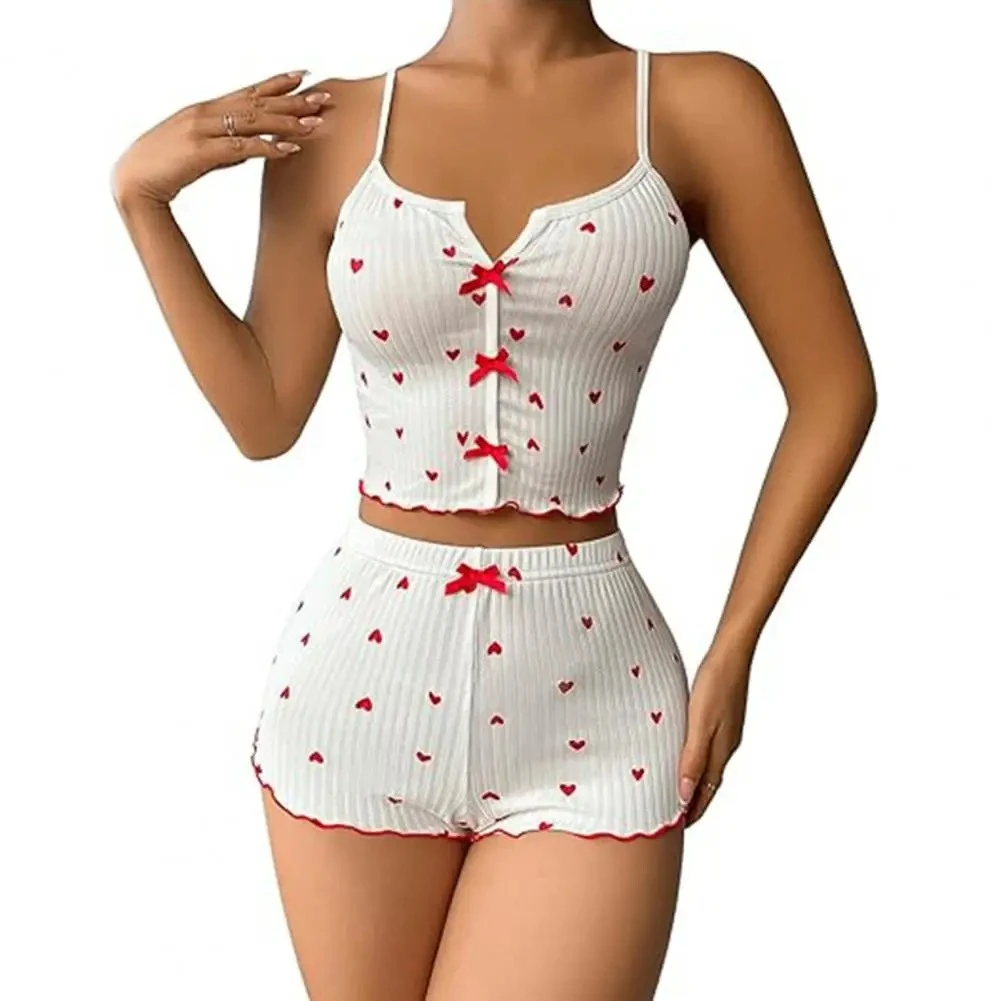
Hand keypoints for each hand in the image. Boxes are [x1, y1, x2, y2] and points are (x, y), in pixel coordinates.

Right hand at [110, 69, 330, 207]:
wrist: (134, 182)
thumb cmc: (165, 168)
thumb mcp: (200, 152)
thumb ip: (226, 147)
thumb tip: (251, 148)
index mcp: (204, 110)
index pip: (248, 92)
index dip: (276, 84)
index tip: (302, 77)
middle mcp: (205, 114)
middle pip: (257, 104)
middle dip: (293, 101)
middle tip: (323, 99)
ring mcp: (201, 131)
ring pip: (252, 121)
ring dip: (287, 122)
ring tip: (314, 124)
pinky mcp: (200, 152)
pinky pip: (240, 147)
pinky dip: (266, 148)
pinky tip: (288, 149)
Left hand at [677, 633, 753, 825]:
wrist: (731, 653)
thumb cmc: (714, 684)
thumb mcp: (699, 723)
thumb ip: (692, 758)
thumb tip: (684, 795)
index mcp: (721, 751)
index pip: (706, 791)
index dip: (693, 810)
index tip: (679, 828)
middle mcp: (727, 745)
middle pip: (709, 782)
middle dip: (694, 801)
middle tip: (676, 817)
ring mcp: (727, 731)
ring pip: (709, 765)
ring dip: (695, 781)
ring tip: (678, 791)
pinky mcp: (723, 717)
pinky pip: (709, 748)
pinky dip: (697, 760)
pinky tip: (687, 753)